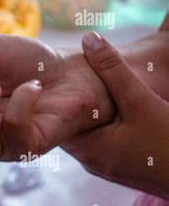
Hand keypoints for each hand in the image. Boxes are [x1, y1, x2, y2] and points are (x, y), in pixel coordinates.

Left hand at [62, 32, 168, 198]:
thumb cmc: (167, 142)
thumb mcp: (140, 100)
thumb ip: (113, 70)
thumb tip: (88, 38)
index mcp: (87, 148)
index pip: (56, 120)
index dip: (53, 97)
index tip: (49, 75)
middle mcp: (91, 160)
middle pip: (70, 125)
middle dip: (70, 102)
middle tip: (64, 76)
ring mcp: (106, 166)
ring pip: (86, 132)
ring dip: (86, 113)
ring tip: (83, 88)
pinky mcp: (120, 166)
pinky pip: (101, 140)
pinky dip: (100, 123)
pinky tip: (107, 108)